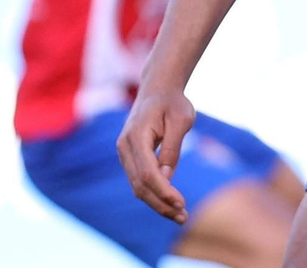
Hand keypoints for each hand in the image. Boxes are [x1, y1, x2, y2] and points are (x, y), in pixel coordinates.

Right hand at [116, 89, 195, 222]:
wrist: (158, 90)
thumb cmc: (172, 102)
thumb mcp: (181, 120)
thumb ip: (172, 148)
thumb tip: (166, 177)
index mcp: (136, 136)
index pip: (147, 172)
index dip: (163, 191)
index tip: (181, 203)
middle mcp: (125, 147)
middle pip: (139, 184)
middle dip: (160, 204)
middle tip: (183, 217)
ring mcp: (124, 153)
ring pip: (137, 186)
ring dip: (157, 203)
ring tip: (180, 216)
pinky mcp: (130, 157)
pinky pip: (139, 180)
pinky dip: (154, 194)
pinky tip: (170, 204)